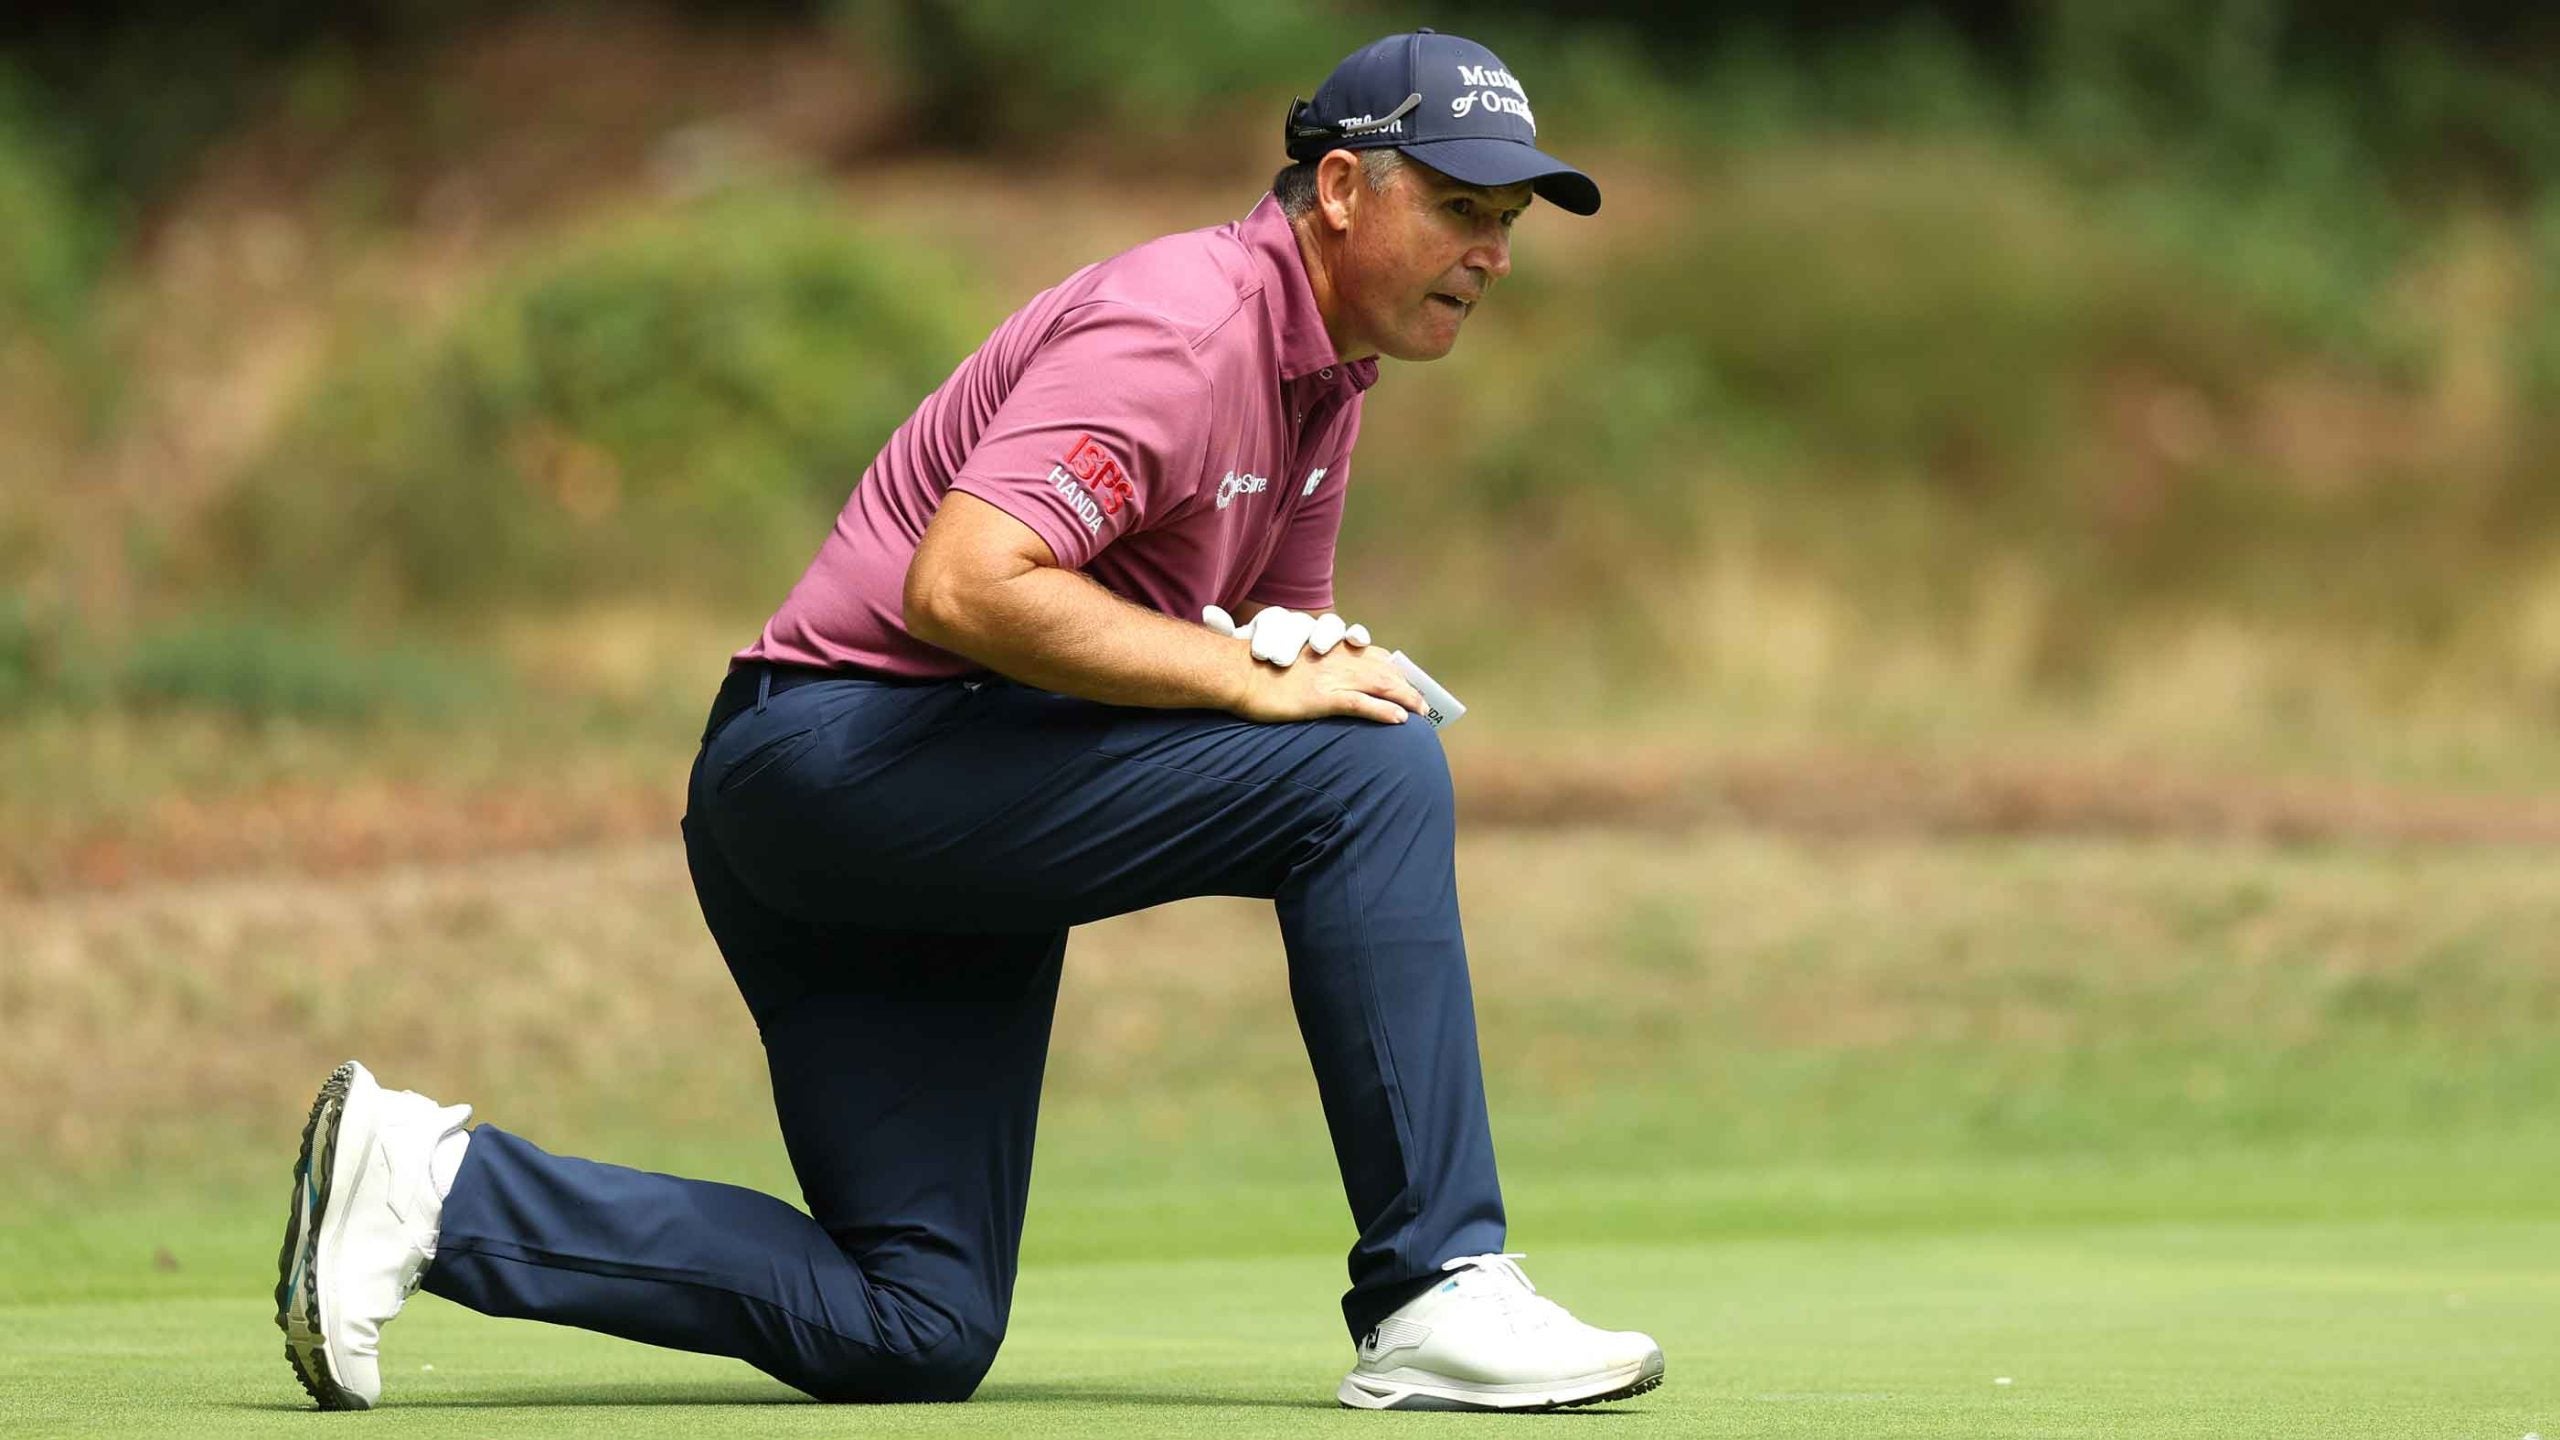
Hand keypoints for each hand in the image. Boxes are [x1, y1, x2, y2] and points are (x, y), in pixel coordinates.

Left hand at [1202, 606, 1372, 665]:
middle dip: (1291, 640)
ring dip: (1325, 634)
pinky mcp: (1347, 645)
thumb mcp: (1243, 647)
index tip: (1261, 654)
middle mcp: (1302, 624)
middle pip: (1300, 624)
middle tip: (1280, 660)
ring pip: (1330, 625)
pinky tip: (1357, 642)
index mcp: (1276, 623)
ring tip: (1318, 649)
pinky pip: (1356, 634)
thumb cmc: (1263, 661)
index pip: (1273, 620)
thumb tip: (1208, 612)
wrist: (1287, 670)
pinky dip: (1358, 635)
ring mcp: (1325, 632)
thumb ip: (1226, 631)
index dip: (1268, 635)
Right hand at [1229, 640, 1425, 725]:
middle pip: (1382, 670)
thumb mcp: (1288, 655)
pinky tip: (1400, 721)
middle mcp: (1335, 659)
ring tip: (1420, 712)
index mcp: (1328, 648)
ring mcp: (1331, 678)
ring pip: (1379, 686)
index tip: (1404, 679)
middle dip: (1405, 685)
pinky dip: (1383, 712)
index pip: (1371, 654)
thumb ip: (1311, 664)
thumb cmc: (1256, 667)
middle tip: (1421, 701)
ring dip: (1404, 699)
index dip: (1391, 668)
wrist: (1236, 672)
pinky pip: (1360, 705)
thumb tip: (1322, 678)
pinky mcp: (1322, 699)